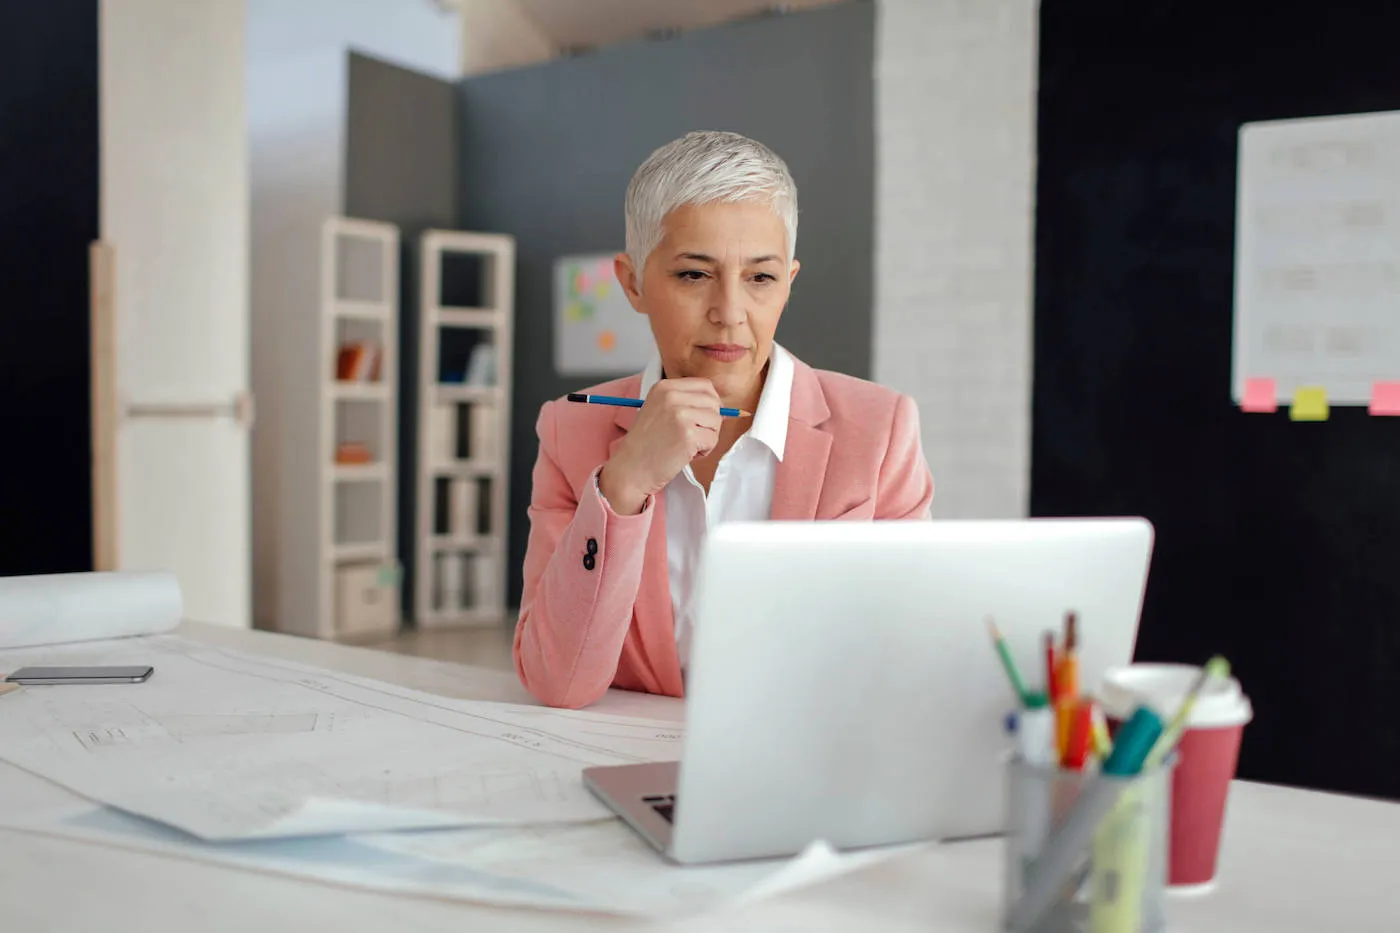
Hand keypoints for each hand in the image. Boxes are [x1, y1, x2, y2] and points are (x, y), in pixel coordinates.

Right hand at [598, 378, 721, 514]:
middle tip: (693, 436)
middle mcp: (671, 396)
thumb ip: (685, 403)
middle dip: (710, 422)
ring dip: (707, 437)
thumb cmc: (646, 445)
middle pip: (713, 402)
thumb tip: (721, 408)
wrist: (631, 469)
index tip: (703, 418)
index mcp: (664, 387)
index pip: (705, 385)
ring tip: (686, 446)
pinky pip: (713, 439)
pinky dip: (704, 451)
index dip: (711, 403)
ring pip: (716, 421)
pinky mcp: (688, 435)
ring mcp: (680, 414)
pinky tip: (686, 454)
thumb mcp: (659, 411)